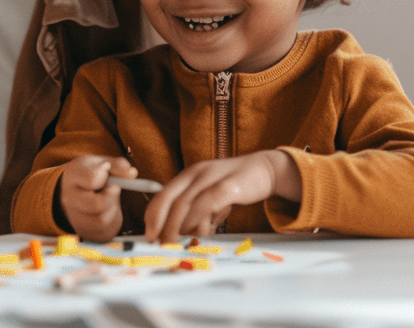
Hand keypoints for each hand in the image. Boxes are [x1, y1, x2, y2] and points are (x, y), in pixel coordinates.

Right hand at [58, 155, 137, 241]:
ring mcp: (74, 217)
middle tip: (114, 188)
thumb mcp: (103, 163)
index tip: (106, 170)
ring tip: (109, 199)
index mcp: (72, 175)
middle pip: (97, 205)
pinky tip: (107, 210)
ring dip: (112, 209)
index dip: (105, 175)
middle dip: (112, 197)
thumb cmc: (92, 174)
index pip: (92, 178)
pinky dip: (111, 220)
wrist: (77, 191)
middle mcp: (68, 198)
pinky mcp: (83, 232)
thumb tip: (132, 173)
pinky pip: (103, 231)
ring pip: (102, 220)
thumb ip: (118, 165)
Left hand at [143, 150, 299, 243]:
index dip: (152, 215)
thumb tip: (181, 233)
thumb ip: (196, 210)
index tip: (149, 235)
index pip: (162, 194)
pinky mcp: (229, 186)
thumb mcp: (210, 194)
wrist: (265, 169)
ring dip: (176, 226)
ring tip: (176, 243)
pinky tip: (196, 231)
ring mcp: (212, 178)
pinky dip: (197, 218)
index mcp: (189, 174)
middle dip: (159, 223)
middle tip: (158, 243)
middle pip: (169, 198)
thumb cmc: (235, 185)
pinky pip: (207, 203)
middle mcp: (197, 173)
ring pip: (185, 202)